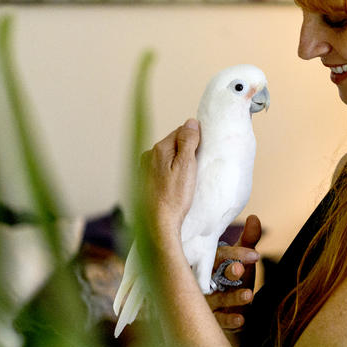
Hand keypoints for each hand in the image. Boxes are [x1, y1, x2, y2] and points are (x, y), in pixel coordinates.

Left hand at [141, 119, 199, 247]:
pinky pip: (161, 170)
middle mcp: (148, 156)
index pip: (181, 131)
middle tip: (196, 169)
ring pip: (167, 157)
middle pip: (173, 144)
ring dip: (177, 163)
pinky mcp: (144, 181)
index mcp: (159, 149)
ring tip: (186, 180)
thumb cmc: (174, 198)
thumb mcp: (187, 166)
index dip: (195, 140)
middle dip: (185, 151)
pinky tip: (175, 186)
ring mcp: (144, 169)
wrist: (158, 224)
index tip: (202, 154)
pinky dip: (169, 174)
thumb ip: (188, 141)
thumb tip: (191, 122)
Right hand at [206, 214, 261, 336]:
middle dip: (228, 272)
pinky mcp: (209, 319)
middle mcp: (203, 280)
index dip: (236, 254)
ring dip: (232, 297)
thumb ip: (249, 239)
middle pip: (213, 275)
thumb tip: (254, 218)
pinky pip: (217, 320)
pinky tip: (241, 320)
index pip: (220, 255)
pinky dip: (229, 320)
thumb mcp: (241, 259)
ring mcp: (204, 300)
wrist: (224, 310)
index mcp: (210, 262)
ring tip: (249, 294)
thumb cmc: (231, 278)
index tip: (255, 255)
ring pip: (216, 298)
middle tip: (240, 269)